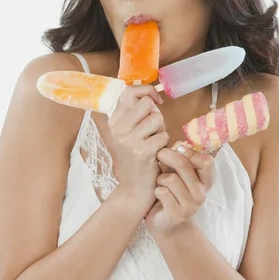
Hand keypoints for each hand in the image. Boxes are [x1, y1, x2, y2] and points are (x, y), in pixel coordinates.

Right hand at [108, 85, 169, 211]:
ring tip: (154, 143)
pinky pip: (163, 135)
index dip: (147, 91)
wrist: (134, 188)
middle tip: (152, 131)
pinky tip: (156, 153)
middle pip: (147, 103)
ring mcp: (128, 140)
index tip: (156, 101)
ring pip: (156, 119)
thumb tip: (152, 94)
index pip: (129, 92)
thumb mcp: (131, 132)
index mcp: (114, 121)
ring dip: (161, 130)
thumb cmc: (138, 156)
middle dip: (156, 115)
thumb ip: (137, 113)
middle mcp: (118, 128)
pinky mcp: (142, 151)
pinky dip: (165, 144)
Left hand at [145, 145, 214, 235]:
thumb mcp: (178, 174)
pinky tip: (158, 195)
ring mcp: (190, 205)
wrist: (165, 223)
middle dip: (167, 156)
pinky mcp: (177, 214)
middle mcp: (201, 193)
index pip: (206, 160)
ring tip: (160, 183)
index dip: (189, 151)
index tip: (177, 148)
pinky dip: (156, 190)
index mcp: (205, 180)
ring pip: (170, 179)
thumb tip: (179, 141)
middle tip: (159, 155)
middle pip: (183, 164)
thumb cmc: (171, 192)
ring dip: (160, 178)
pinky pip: (162, 192)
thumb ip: (180, 159)